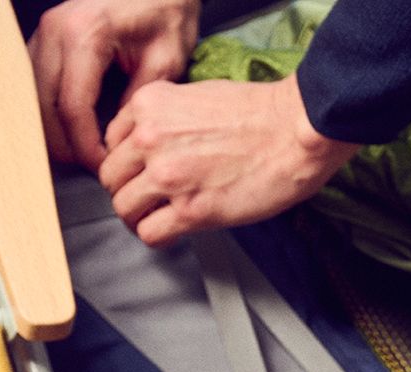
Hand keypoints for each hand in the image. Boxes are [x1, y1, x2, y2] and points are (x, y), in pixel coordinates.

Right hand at [28, 0, 199, 168]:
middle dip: (64, 144)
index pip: (74, 106)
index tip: (103, 167)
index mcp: (86, 35)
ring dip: (52, 131)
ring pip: (32, 97)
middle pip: (43, 105)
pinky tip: (69, 131)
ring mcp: (43, 32)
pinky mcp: (43, 38)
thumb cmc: (166, 14)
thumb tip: (115, 143)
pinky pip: (35, 83)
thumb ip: (137, 102)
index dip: (85, 145)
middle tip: (91, 170)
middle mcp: (55, 32)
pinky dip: (48, 111)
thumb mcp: (165, 60)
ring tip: (80, 156)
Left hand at [99, 75, 359, 246]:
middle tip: (150, 198)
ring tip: (160, 218)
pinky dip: (158, 237)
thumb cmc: (263, 114)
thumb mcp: (197, 95)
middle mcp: (149, 138)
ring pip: (124, 208)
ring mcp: (168, 176)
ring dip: (141, 217)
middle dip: (130, 190)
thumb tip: (160, 142)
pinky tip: (173, 232)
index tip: (142, 172)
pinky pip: (150, 234)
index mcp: (149, 105)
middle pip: (112, 177)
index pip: (113, 142)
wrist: (297, 130)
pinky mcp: (191, 210)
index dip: (129, 161)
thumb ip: (168, 117)